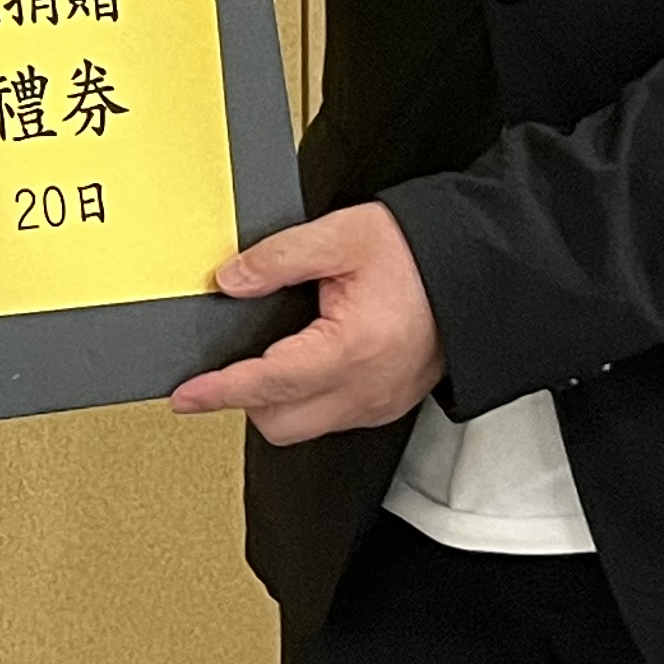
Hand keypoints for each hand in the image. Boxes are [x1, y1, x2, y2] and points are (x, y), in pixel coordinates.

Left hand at [168, 202, 444, 445]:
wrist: (476, 270)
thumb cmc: (420, 253)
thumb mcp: (342, 235)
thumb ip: (278, 258)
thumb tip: (231, 281)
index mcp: (352, 348)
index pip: (267, 384)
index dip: (219, 390)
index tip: (186, 395)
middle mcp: (367, 389)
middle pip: (280, 423)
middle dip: (245, 399)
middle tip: (226, 366)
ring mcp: (379, 404)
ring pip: (304, 428)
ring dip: (277, 402)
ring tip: (270, 356)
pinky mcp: (388, 405)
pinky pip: (332, 418)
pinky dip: (307, 399)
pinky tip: (304, 363)